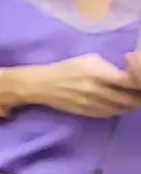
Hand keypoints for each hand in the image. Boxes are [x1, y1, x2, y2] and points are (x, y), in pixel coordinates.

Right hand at [10, 55, 140, 118]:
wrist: (42, 85)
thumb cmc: (67, 68)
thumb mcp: (89, 59)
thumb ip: (109, 67)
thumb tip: (126, 72)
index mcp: (98, 73)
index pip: (129, 81)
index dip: (138, 81)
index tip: (140, 80)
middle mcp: (97, 90)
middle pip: (129, 98)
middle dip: (139, 96)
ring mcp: (92, 103)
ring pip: (121, 108)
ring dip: (132, 105)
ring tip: (136, 100)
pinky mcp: (87, 112)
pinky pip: (110, 114)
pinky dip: (120, 110)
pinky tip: (123, 106)